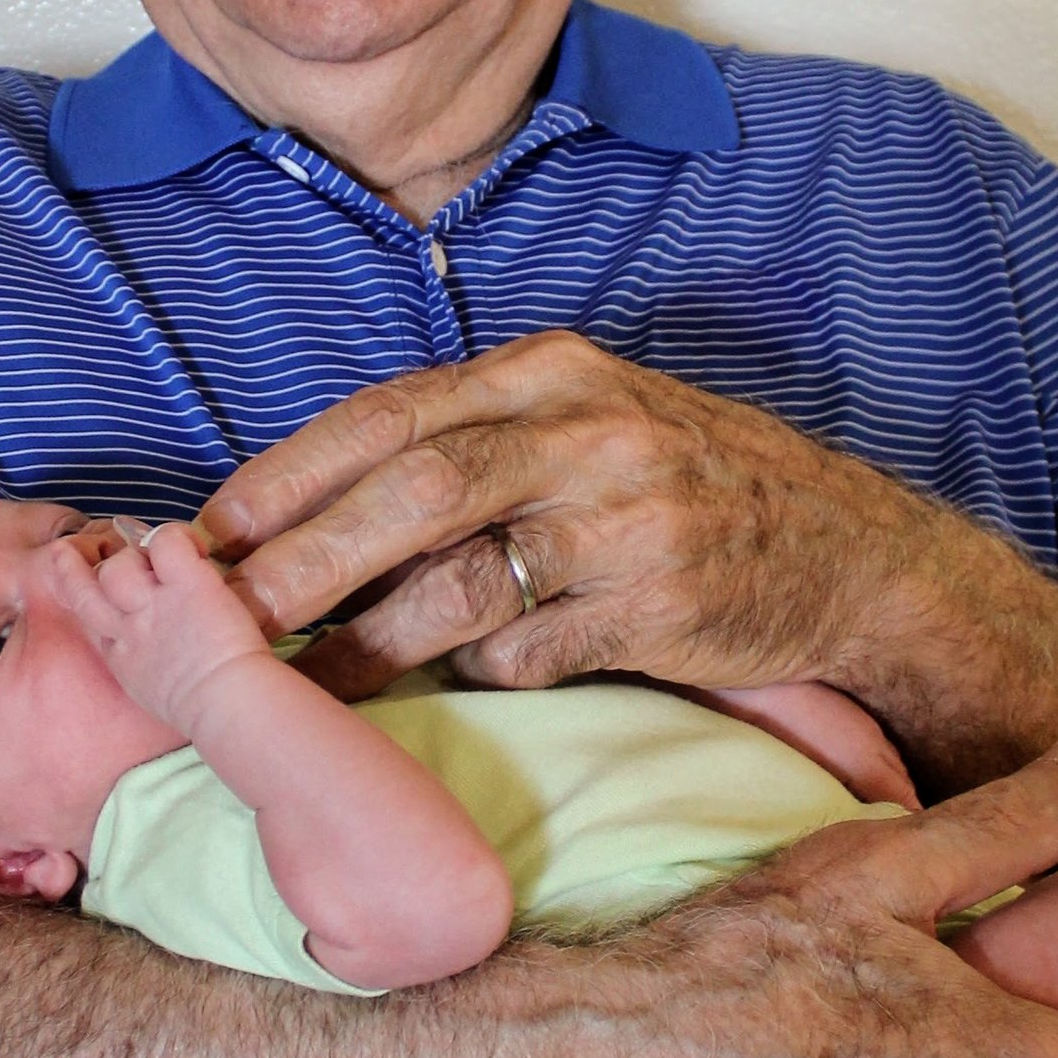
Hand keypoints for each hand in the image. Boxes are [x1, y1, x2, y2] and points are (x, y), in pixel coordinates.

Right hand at [52, 523, 273, 734]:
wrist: (228, 706)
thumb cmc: (203, 711)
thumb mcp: (153, 693)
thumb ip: (143, 663)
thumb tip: (153, 646)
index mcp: (121, 656)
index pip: (87, 612)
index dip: (85, 590)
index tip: (91, 579)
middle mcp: (127, 627)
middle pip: (87, 585)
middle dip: (89, 567)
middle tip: (107, 555)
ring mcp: (152, 603)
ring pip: (120, 562)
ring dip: (139, 555)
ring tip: (168, 564)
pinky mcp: (185, 582)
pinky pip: (165, 540)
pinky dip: (177, 537)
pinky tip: (195, 549)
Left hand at [200, 331, 929, 698]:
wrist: (849, 555)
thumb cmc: (688, 490)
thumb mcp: (588, 424)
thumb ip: (472, 443)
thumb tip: (314, 511)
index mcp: (553, 371)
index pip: (388, 414)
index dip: (286, 475)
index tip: (208, 532)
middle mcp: (589, 432)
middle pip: (407, 492)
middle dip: (296, 561)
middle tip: (219, 617)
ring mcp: (628, 522)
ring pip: (456, 586)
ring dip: (359, 645)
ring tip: (294, 686)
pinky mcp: (657, 610)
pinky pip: (528, 655)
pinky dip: (477, 675)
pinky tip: (457, 685)